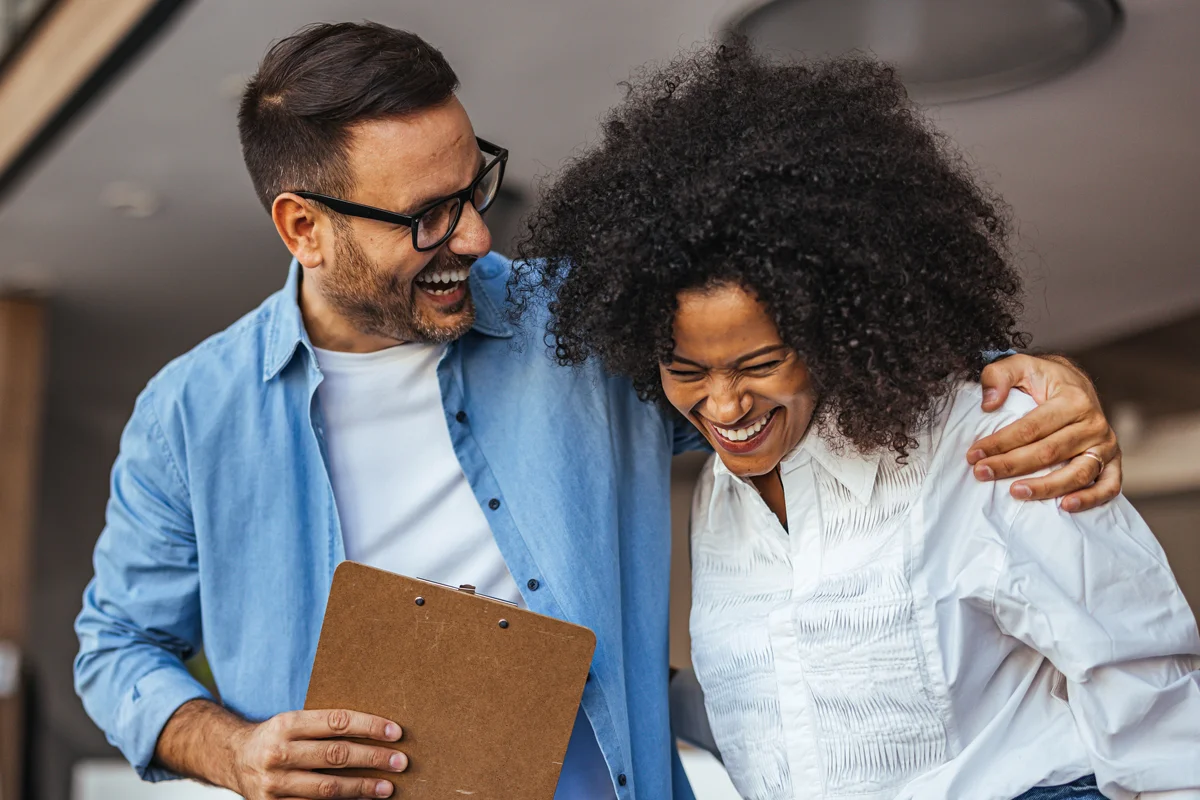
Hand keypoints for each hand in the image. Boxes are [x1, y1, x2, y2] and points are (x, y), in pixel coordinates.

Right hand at [232, 708, 406, 798]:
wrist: (234, 758)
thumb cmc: (276, 737)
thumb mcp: (293, 721)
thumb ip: (324, 725)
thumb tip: (375, 730)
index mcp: (286, 724)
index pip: (336, 722)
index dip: (369, 726)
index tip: (396, 732)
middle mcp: (278, 753)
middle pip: (336, 755)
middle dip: (373, 758)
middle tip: (400, 761)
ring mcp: (274, 783)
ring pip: (328, 787)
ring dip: (362, 787)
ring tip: (387, 787)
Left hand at [967, 354, 1120, 511]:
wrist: (1075, 383)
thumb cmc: (1044, 378)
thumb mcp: (1019, 365)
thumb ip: (999, 375)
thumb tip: (989, 404)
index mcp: (1072, 400)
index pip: (1031, 428)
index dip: (1000, 443)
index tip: (974, 454)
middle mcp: (1093, 423)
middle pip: (1050, 452)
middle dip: (1012, 465)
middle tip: (982, 473)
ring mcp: (1105, 444)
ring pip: (1078, 473)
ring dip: (1047, 487)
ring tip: (1016, 493)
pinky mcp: (1112, 461)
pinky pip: (1108, 485)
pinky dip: (1090, 499)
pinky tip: (1066, 506)